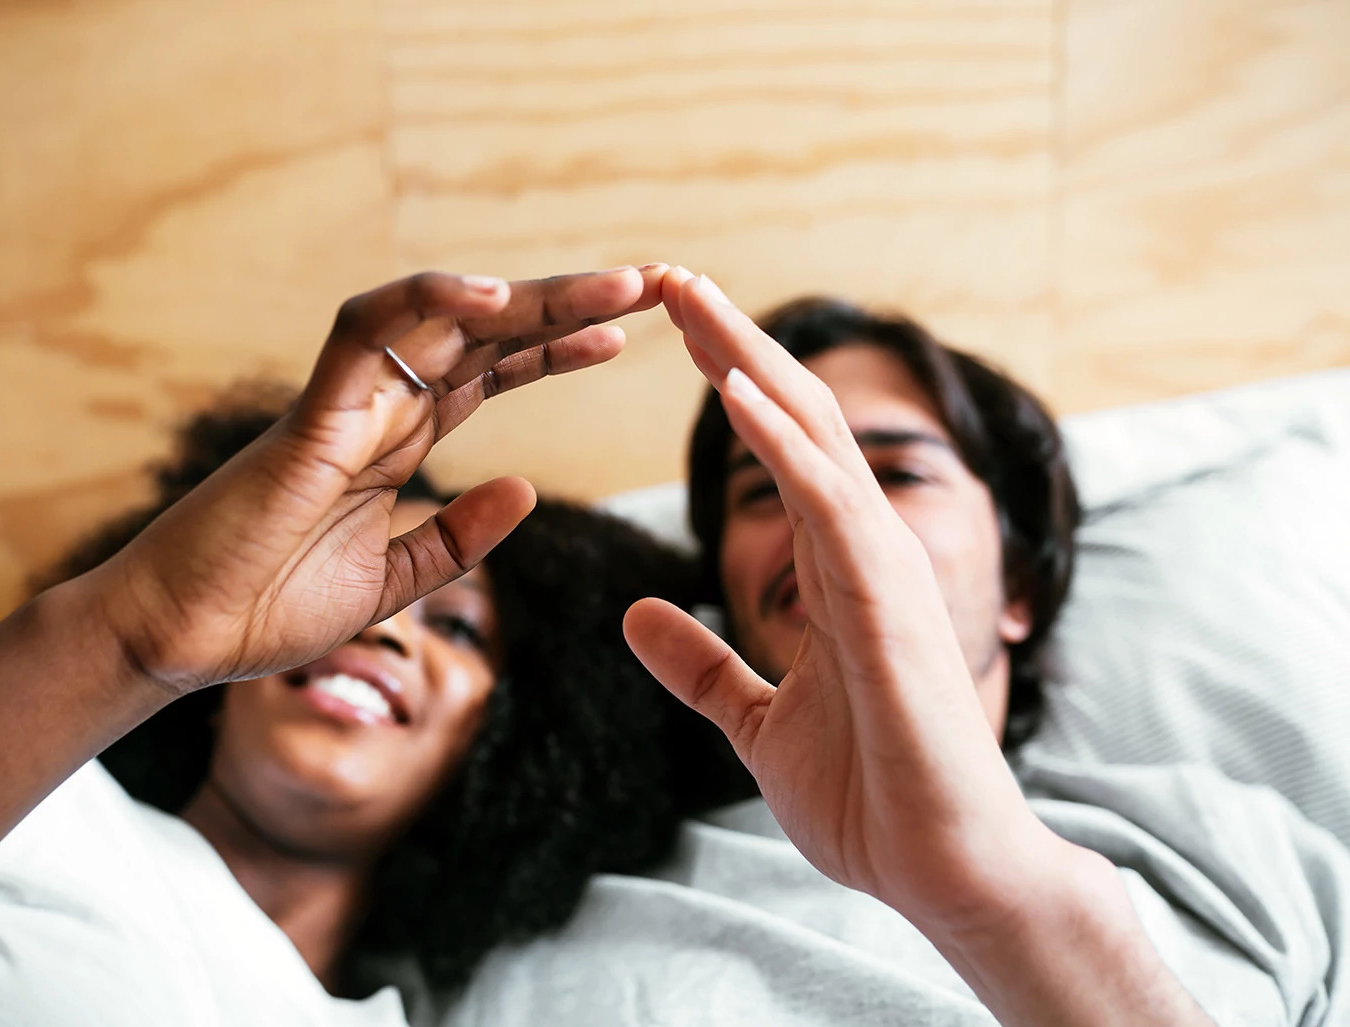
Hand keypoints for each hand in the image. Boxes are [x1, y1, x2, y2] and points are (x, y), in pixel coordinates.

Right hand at [91, 266, 664, 694]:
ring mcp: (344, 407)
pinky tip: (495, 299)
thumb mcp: (392, 581)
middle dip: (566, 304)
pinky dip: (424, 306)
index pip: (490, 374)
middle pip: (483, 336)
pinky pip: (364, 336)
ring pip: (441, 320)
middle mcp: (377, 411)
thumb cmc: (266, 609)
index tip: (625, 335)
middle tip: (651, 282)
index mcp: (397, 444)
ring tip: (611, 285)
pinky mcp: (309, 420)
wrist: (180, 641)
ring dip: (527, 296)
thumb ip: (455, 538)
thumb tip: (526, 491)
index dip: (555, 349)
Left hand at [624, 270, 1061, 936]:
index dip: (727, 383)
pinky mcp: (891, 611)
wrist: (940, 873)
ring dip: (752, 366)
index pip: (778, 451)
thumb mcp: (755, 723)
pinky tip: (736, 397)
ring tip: (692, 300)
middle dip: (732, 345)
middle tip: (670, 277)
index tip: (670, 328)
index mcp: (833, 573)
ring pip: (817, 442)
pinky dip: (785, 449)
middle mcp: (863, 554)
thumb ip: (704, 666)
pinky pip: (833, 511)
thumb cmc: (872, 796)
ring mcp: (884, 575)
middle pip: (796, 420)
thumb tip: (638, 615)